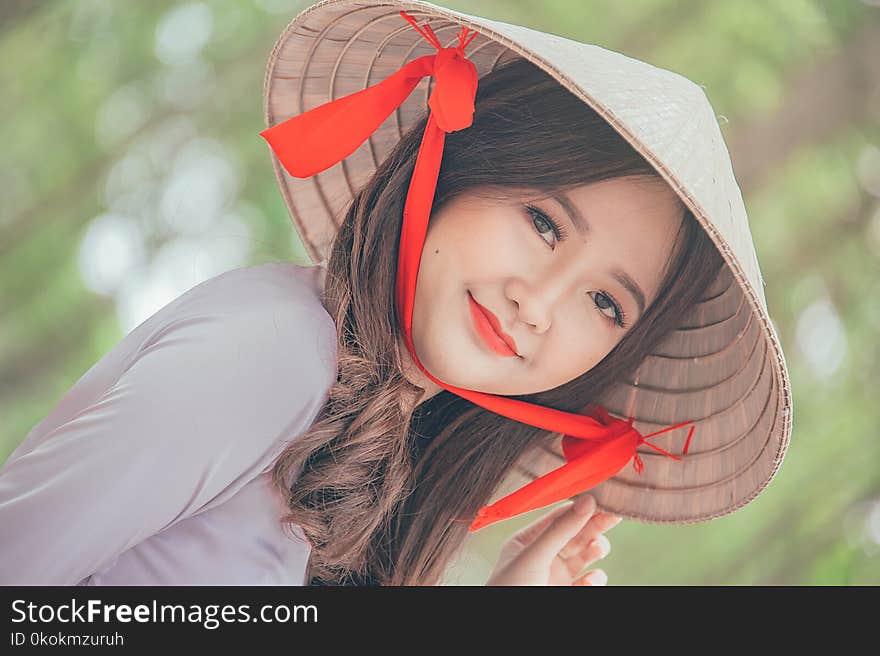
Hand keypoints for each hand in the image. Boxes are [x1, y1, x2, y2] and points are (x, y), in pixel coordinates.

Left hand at [484, 494, 621, 585]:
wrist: (508, 632)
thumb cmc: (510, 588)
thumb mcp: (534, 555)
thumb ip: (560, 529)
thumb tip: (588, 500)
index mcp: (527, 540)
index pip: (558, 516)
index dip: (580, 507)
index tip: (603, 498)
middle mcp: (542, 555)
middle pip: (575, 533)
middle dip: (594, 525)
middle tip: (615, 515)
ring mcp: (555, 574)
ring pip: (584, 555)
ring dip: (596, 549)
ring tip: (598, 549)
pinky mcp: (567, 592)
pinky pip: (588, 581)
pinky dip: (595, 579)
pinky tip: (592, 579)